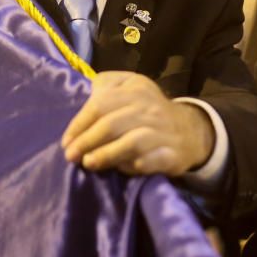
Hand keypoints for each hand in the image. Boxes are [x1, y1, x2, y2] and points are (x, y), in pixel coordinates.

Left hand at [60, 71, 213, 176]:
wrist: (190, 131)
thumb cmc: (147, 110)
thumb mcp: (129, 87)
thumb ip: (106, 86)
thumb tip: (84, 96)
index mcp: (136, 88)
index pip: (101, 103)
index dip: (80, 123)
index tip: (66, 140)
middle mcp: (150, 107)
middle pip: (111, 124)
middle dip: (86, 141)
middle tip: (71, 156)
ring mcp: (163, 131)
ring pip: (130, 143)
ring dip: (105, 154)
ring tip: (88, 163)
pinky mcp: (172, 154)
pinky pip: (148, 161)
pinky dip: (132, 166)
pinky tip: (119, 169)